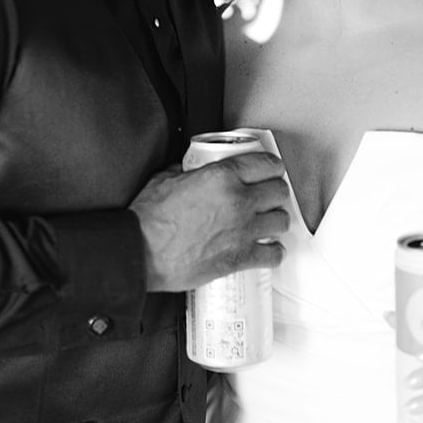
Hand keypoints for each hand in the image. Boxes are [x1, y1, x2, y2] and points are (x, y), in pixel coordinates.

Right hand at [130, 151, 288, 291]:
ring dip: (275, 220)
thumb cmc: (149, 220)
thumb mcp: (165, 179)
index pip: (266, 164)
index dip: (271, 167)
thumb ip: (186, 171)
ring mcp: (243, 231)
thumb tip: (191, 170)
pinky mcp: (240, 258)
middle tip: (268, 195)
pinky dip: (273, 252)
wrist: (141, 252)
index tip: (270, 171)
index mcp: (221, 177)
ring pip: (281, 221)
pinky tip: (267, 248)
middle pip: (279, 191)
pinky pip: (274, 254)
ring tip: (267, 221)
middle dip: (275, 192)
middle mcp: (238, 201)